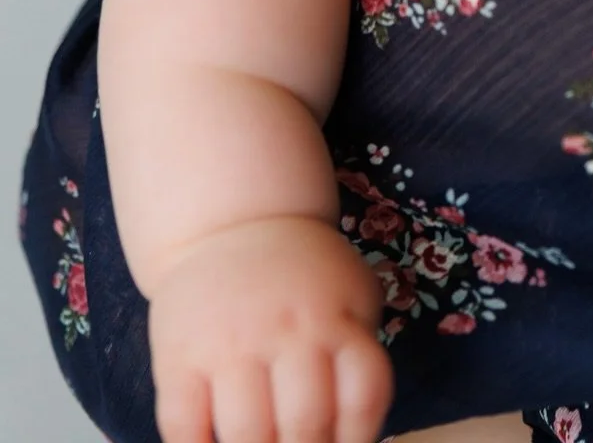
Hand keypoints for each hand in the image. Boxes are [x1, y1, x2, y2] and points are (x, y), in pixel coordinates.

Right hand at [148, 215, 393, 442]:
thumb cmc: (303, 277)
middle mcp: (288, 330)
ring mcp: (230, 345)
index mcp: (338, 317)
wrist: (232, 223)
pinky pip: (184, 428)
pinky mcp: (178, 358)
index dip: (359, 439)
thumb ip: (360, 355)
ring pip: (246, 434)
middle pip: (305, 424)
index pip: (363, 395)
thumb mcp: (351, 296)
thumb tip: (358, 436)